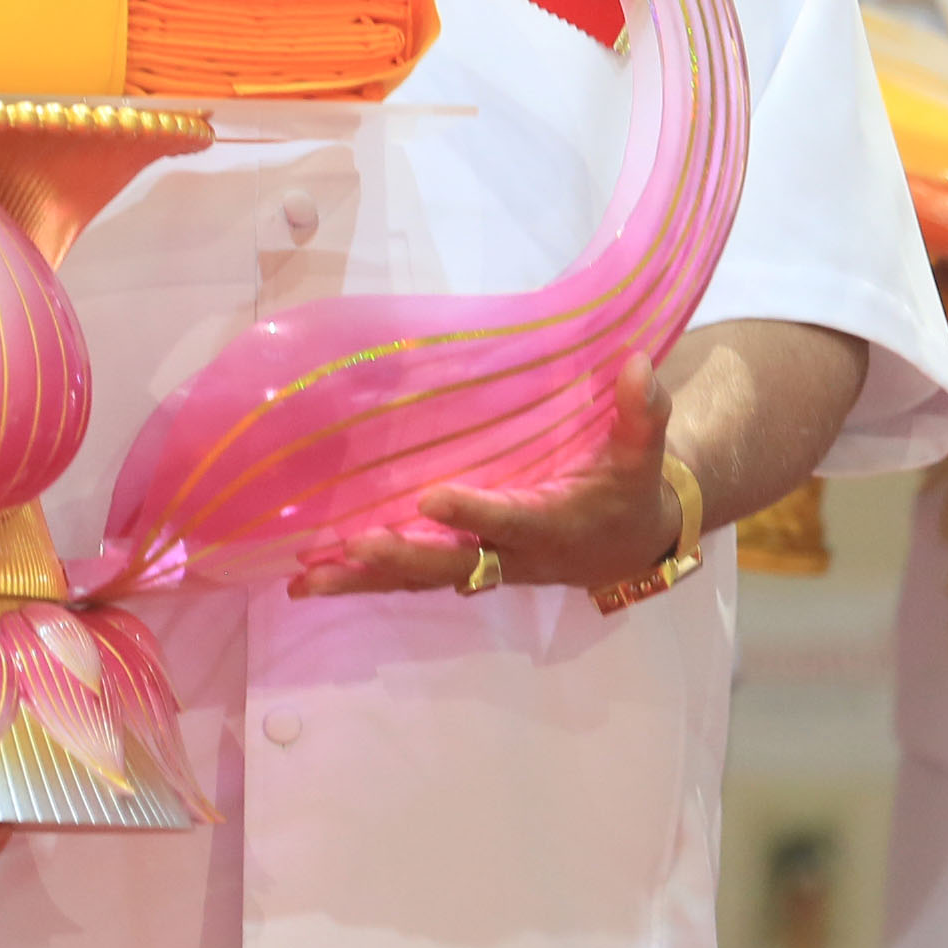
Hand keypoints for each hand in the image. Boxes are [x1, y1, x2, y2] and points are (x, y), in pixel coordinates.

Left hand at [291, 348, 683, 597]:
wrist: (628, 543)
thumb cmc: (627, 490)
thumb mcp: (642, 454)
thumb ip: (642, 415)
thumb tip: (639, 366)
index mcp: (552, 524)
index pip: (510, 521)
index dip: (474, 515)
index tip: (432, 498)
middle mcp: (511, 556)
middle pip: (451, 564)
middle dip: (403, 558)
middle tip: (354, 548)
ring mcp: (482, 566)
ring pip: (418, 579)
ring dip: (363, 581)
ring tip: (305, 580)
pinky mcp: (461, 566)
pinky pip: (407, 578)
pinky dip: (360, 581)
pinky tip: (307, 579)